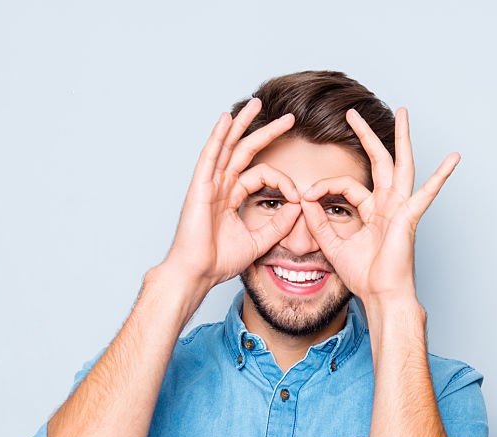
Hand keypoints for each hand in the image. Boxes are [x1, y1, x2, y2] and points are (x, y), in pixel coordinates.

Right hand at [159, 98, 302, 291]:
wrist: (198, 272)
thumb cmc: (220, 261)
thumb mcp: (259, 241)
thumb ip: (278, 224)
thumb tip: (298, 206)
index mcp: (231, 196)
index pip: (262, 175)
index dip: (283, 181)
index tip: (298, 196)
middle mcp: (220, 185)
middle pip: (245, 150)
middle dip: (266, 131)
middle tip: (289, 118)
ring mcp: (209, 184)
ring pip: (228, 145)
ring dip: (243, 123)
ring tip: (258, 104)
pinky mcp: (200, 186)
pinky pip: (210, 155)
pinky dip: (218, 136)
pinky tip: (227, 118)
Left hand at [298, 107, 459, 307]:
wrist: (381, 296)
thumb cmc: (364, 276)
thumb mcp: (332, 245)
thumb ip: (319, 222)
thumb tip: (305, 200)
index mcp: (373, 211)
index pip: (347, 186)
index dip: (324, 187)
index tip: (306, 196)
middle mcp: (389, 205)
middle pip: (380, 161)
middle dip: (367, 136)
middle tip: (352, 113)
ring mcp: (402, 209)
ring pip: (402, 166)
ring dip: (402, 139)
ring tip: (404, 114)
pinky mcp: (409, 218)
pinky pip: (426, 194)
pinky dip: (440, 176)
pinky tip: (453, 159)